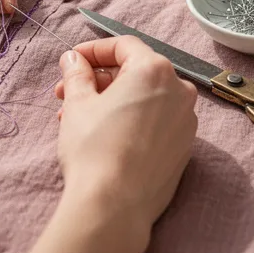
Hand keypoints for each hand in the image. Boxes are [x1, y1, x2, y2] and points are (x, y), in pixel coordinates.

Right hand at [15, 36, 197, 252]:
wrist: (114, 206)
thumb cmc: (95, 150)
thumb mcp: (77, 103)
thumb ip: (77, 74)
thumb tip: (73, 60)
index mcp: (154, 70)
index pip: (123, 46)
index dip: (92, 50)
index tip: (71, 60)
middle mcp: (179, 91)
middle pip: (135, 72)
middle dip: (98, 80)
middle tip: (68, 93)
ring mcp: (186, 121)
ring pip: (145, 98)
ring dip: (112, 101)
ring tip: (79, 119)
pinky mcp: (184, 148)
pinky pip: (156, 121)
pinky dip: (132, 120)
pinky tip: (105, 135)